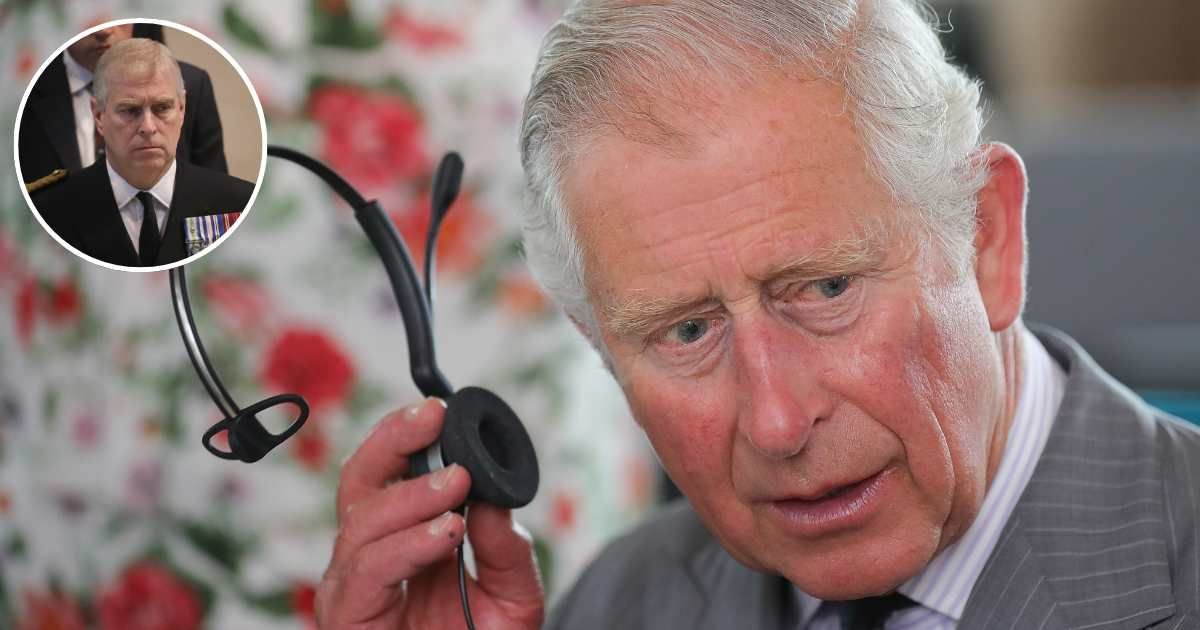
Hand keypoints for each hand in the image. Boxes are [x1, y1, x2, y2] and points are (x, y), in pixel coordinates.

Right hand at [316, 398, 544, 628]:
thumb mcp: (515, 598)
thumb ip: (508, 549)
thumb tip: (493, 497)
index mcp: (406, 540)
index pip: (390, 474)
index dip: (406, 436)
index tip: (441, 409)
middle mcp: (373, 558)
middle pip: (360, 481)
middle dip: (392, 441)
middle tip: (433, 418)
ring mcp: (355, 589)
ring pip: (361, 523)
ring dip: (413, 496)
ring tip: (458, 487)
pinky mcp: (348, 620)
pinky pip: (366, 572)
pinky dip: (406, 546)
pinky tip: (443, 532)